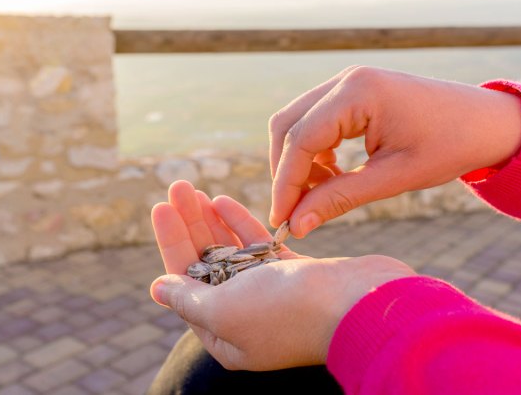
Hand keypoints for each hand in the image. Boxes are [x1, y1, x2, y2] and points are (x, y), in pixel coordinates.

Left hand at [150, 180, 413, 369]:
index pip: (185, 281)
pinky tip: (225, 201)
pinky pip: (259, 247)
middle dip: (190, 224)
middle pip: (207, 263)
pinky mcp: (296, 274)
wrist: (362, 305)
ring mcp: (272, 295)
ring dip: (213, 221)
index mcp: (224, 334)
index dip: (171, 242)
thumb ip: (189, 298)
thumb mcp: (225, 311)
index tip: (161, 206)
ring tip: (194, 190)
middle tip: (177, 186)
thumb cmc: (290, 312)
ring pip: (232, 252)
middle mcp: (245, 316)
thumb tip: (158, 288)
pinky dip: (242, 224)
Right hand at [269, 66, 520, 236]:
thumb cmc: (450, 146)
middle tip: (291, 213)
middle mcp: (345, 79)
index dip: (286, 183)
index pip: (301, 139)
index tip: (281, 221)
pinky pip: (315, 121)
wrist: (487, 122)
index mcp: (358, 91)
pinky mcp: (351, 92)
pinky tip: (330, 175)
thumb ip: (339, 199)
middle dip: (285, 172)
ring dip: (297, 162)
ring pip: (296, 123)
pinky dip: (313, 151)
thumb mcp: (394, 178)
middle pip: (287, 125)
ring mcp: (347, 82)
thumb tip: (295, 225)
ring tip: (316, 196)